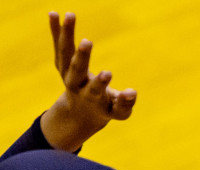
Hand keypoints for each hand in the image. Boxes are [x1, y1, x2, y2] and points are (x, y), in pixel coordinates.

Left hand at [38, 11, 136, 151]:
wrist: (79, 111)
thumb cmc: (104, 109)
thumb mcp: (118, 112)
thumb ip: (125, 104)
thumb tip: (132, 92)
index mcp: (91, 98)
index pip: (95, 90)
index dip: (100, 83)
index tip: (108, 73)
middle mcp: (75, 84)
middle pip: (76, 70)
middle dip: (81, 57)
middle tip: (87, 42)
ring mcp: (65, 72)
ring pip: (64, 53)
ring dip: (66, 34)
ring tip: (70, 15)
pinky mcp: (61, 62)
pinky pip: (58, 45)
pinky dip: (56, 30)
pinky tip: (54, 13)